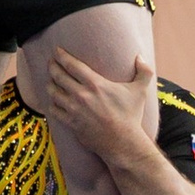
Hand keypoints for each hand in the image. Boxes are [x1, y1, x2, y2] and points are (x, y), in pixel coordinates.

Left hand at [40, 48, 155, 168]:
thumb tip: (140, 56)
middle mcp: (81, 95)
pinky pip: (54, 111)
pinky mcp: (72, 124)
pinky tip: (52, 101)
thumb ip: (144, 71)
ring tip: (50, 80)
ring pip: (53, 93)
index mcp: (95, 84)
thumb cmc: (131, 116)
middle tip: (51, 62)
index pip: (72, 65)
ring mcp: (74, 110)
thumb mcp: (140, 91)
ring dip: (50, 85)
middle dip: (52, 67)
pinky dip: (51, 104)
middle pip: (59, 76)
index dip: (61, 56)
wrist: (123, 143)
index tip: (56, 50)